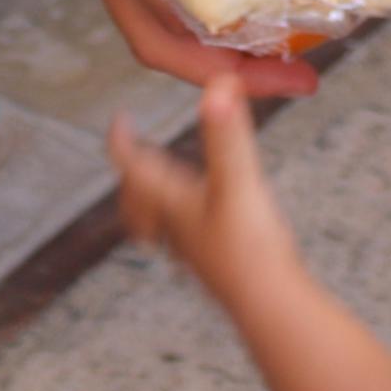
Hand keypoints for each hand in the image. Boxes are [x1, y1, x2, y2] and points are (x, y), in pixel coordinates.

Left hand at [109, 76, 306, 306]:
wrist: (270, 307)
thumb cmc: (249, 249)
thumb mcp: (239, 182)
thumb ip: (228, 134)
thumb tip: (219, 83)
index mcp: (171, 203)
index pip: (132, 169)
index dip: (121, 141)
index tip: (120, 119)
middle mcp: (176, 228)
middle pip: (137, 202)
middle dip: (132, 177)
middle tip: (132, 154)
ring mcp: (195, 250)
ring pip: (160, 224)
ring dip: (154, 203)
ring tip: (162, 189)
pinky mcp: (218, 264)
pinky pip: (189, 239)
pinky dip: (185, 222)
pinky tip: (208, 221)